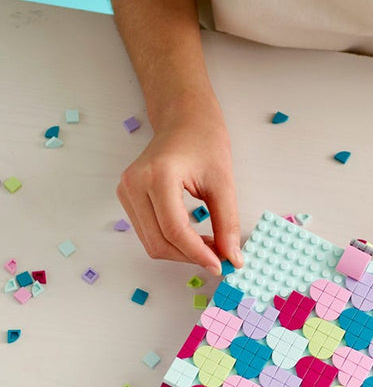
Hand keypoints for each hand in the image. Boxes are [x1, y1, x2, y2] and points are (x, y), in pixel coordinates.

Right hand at [116, 106, 242, 273]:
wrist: (184, 120)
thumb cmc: (204, 142)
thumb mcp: (224, 183)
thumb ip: (227, 223)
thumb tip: (232, 258)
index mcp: (158, 175)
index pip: (174, 230)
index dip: (198, 253)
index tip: (221, 265)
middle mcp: (134, 185)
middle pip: (159, 242)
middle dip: (191, 256)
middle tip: (220, 258)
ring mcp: (126, 192)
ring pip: (152, 243)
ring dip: (182, 253)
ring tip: (210, 246)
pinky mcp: (127, 198)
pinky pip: (148, 233)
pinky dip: (172, 243)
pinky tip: (194, 238)